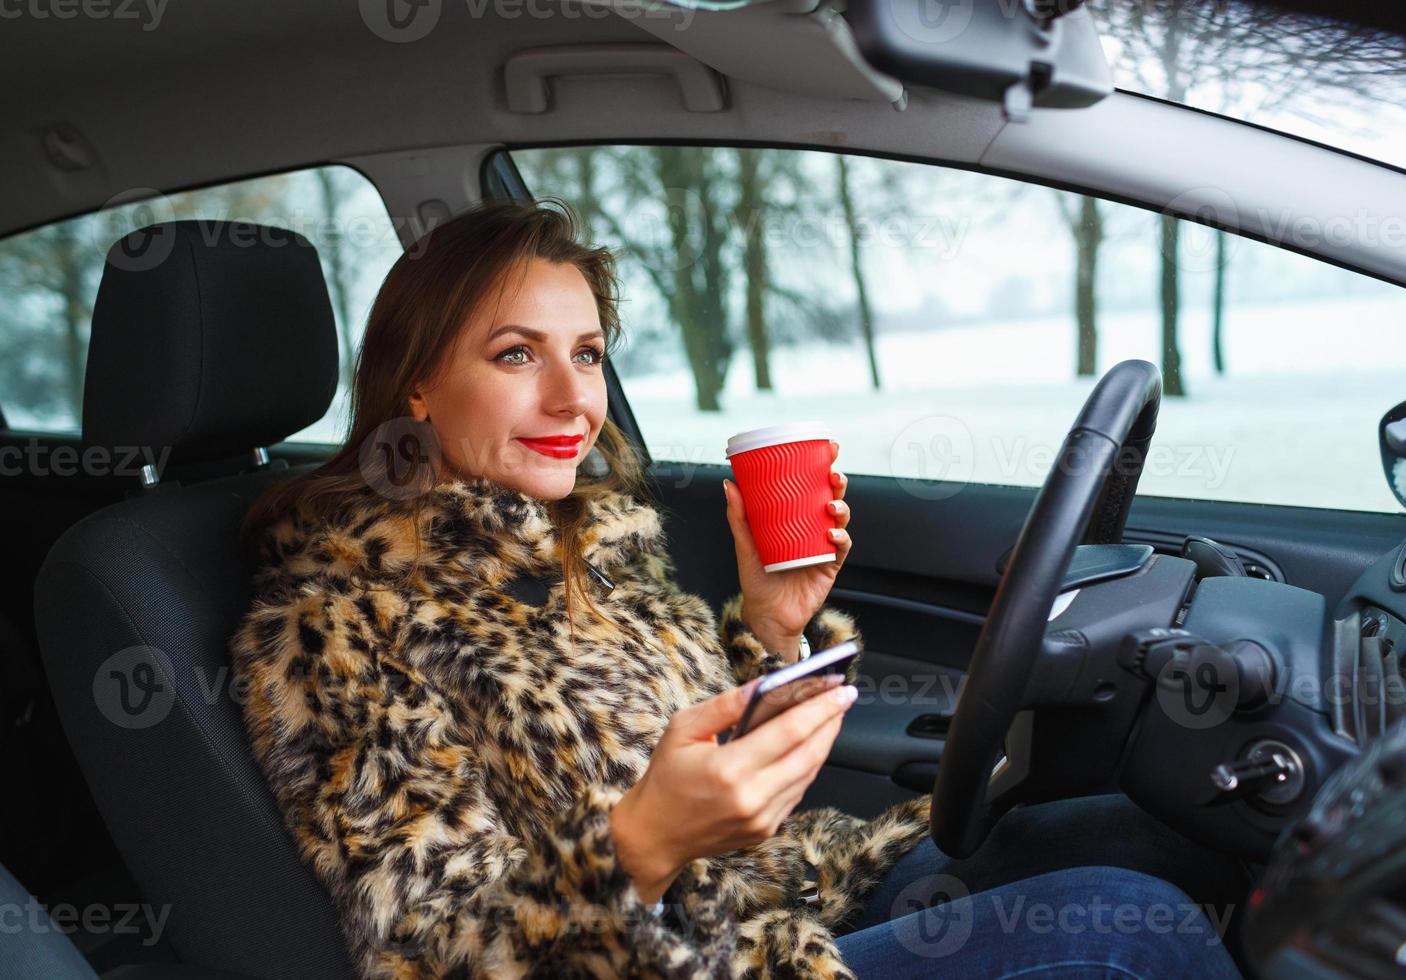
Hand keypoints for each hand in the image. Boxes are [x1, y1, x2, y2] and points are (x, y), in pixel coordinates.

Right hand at [609, 676, 858, 904]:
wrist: (655, 835)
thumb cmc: (666, 777)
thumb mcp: (683, 729)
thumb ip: (725, 705)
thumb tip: (764, 683)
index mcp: (729, 769)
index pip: (790, 731)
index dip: (820, 707)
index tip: (839, 687)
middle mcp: (752, 797)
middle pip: (809, 753)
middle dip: (831, 721)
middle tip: (844, 696)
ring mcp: (763, 818)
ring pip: (809, 774)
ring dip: (824, 742)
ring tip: (831, 716)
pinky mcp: (767, 829)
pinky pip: (797, 792)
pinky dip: (808, 766)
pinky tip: (810, 745)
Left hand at [723, 440, 851, 659]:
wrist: (767, 616)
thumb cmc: (756, 579)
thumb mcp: (745, 545)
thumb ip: (738, 517)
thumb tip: (729, 483)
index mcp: (796, 518)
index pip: (813, 486)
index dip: (824, 465)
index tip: (830, 447)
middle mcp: (813, 528)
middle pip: (832, 497)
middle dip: (837, 482)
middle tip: (833, 473)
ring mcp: (823, 546)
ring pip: (841, 519)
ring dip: (841, 508)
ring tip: (830, 505)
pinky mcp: (830, 565)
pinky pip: (841, 547)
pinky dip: (840, 538)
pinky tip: (831, 535)